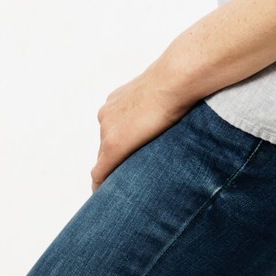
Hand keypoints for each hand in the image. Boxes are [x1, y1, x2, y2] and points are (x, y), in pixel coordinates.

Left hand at [90, 64, 192, 192]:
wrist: (172, 82)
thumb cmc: (175, 82)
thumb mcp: (162, 91)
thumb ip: (157, 102)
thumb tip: (173, 109)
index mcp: (117, 102)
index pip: (113, 129)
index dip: (122, 144)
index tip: (131, 153)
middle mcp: (107, 115)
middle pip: (105, 145)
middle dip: (116, 159)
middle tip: (130, 173)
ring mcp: (107, 131)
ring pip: (104, 159)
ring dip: (113, 169)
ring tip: (126, 184)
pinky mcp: (113, 147)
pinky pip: (100, 172)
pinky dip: (101, 184)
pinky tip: (106, 194)